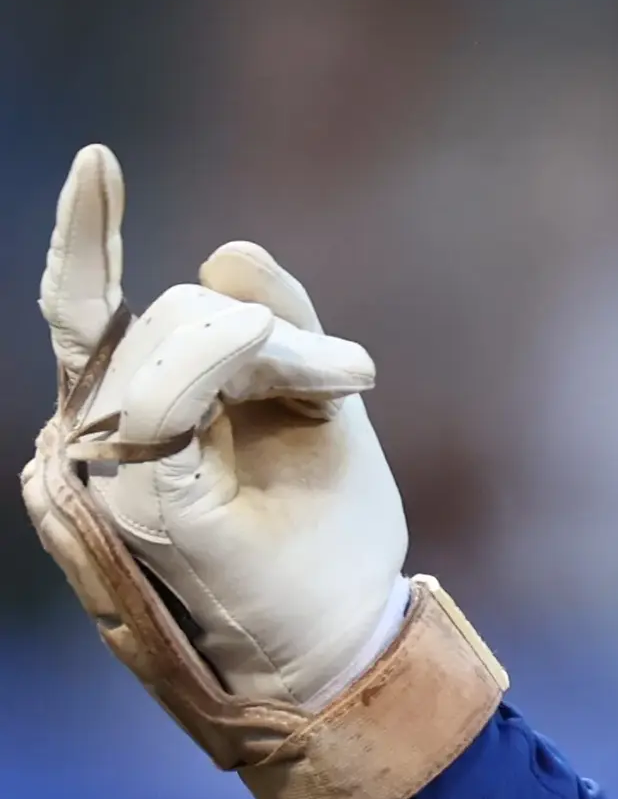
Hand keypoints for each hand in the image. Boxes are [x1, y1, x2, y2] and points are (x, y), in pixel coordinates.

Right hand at [22, 143, 503, 798]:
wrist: (348, 636)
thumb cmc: (323, 533)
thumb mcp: (314, 407)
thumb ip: (273, 327)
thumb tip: (222, 252)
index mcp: (127, 414)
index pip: (89, 307)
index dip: (87, 235)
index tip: (96, 162)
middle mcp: (96, 438)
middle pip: (172, 312)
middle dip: (268, 330)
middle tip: (339, 379)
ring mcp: (105, 471)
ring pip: (182, 337)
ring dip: (278, 353)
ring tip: (334, 398)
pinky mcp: (139, 498)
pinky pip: (177, 395)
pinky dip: (248, 370)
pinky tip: (319, 386)